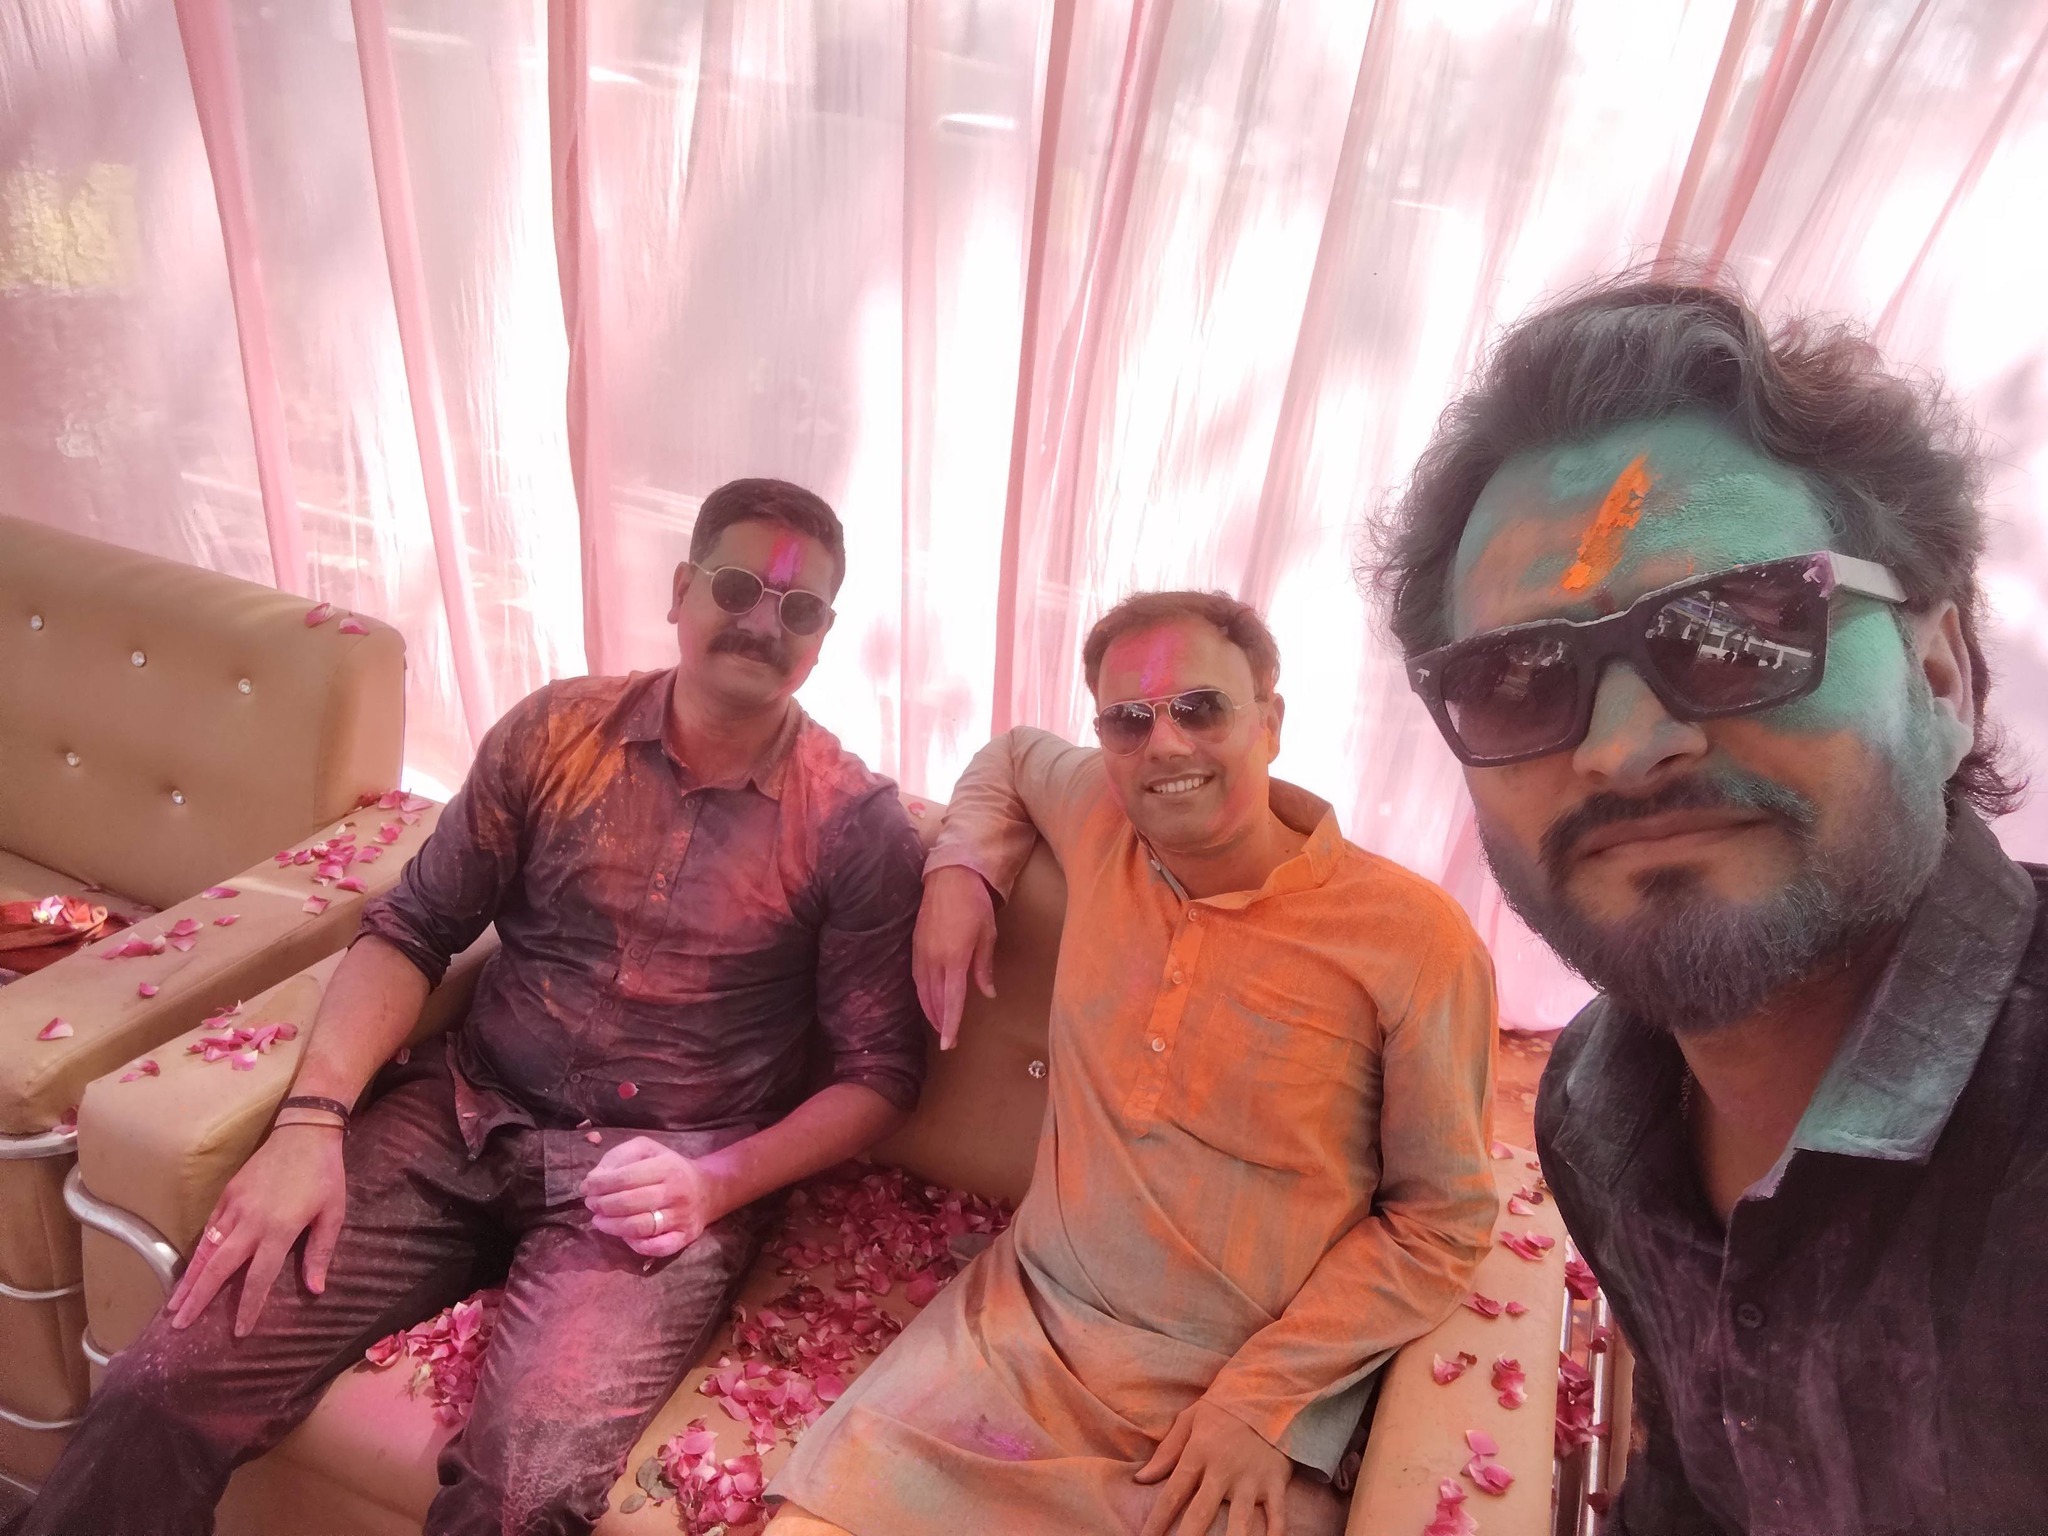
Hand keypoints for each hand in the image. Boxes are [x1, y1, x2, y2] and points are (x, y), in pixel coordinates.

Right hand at [166, 1123, 346, 1336]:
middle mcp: (250, 1221)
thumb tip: (315, 1289)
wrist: (305, 1133)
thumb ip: (319, 1252)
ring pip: (206, 1249)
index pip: (259, 1277)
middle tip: (179, 1324)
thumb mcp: (333, 1214)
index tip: (238, 1331)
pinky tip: (191, 1268)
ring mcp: (234, 1206)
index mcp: (279, 1229)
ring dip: (189, 1278)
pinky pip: (209, 1228)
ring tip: (173, 1304)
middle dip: (198, 1298)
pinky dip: (198, 1250)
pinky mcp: (227, 1194)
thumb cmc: (324, 1176)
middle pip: (219, 1267)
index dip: (248, 1306)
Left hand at [581, 1137, 729, 1256]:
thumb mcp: (648, 1150)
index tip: (586, 1188)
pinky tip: (624, 1236)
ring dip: (611, 1226)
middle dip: (602, 1205)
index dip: (600, 1184)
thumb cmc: (670, 1168)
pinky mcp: (684, 1237)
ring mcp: (681, 1217)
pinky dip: (635, 1245)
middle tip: (591, 1204)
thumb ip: (619, 1157)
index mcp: (667, 1167)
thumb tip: (594, 1179)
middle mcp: (676, 1192)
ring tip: (598, 1220)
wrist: (708, 1190)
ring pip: (639, 1227)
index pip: (625, 1177)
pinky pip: (656, 1248)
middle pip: (629, 1203)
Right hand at [912, 865, 997, 1048]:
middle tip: (949, 1040)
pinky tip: (927, 1000)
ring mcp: (921, 953)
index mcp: (955, 958)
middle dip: (941, 1022)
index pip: (951, 1000)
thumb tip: (987, 993)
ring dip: (930, 1011)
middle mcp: (934, 959)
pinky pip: (917, 978)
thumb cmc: (974, 904)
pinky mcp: (915, 946)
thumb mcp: (987, 935)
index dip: (950, 1024)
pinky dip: (922, 994)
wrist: (949, 877)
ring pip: (922, 991)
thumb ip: (984, 967)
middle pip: (934, 1000)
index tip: (949, 1043)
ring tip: (939, 1025)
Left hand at [1134, 1402, 1292, 1535]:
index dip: (1157, 1521)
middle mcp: (1223, 1470)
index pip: (1173, 1494)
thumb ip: (1166, 1451)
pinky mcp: (1276, 1481)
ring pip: (1240, 1520)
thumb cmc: (1223, 1407)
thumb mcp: (1190, 1420)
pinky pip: (1278, 1514)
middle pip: (1201, 1513)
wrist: (1268, 1390)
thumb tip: (1141, 1478)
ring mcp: (1251, 1478)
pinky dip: (1276, 1534)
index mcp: (1199, 1453)